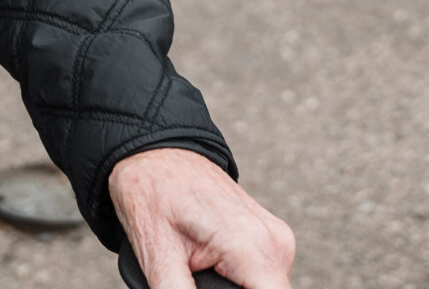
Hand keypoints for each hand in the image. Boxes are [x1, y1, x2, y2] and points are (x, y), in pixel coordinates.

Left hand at [109, 147, 294, 288]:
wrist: (154, 152)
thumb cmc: (152, 193)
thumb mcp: (157, 255)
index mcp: (252, 246)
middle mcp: (275, 243)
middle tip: (189, 279)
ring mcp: (276, 239)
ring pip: (263, 288)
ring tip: (193, 271)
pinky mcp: (268, 239)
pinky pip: (261, 276)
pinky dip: (237, 281)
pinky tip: (207, 267)